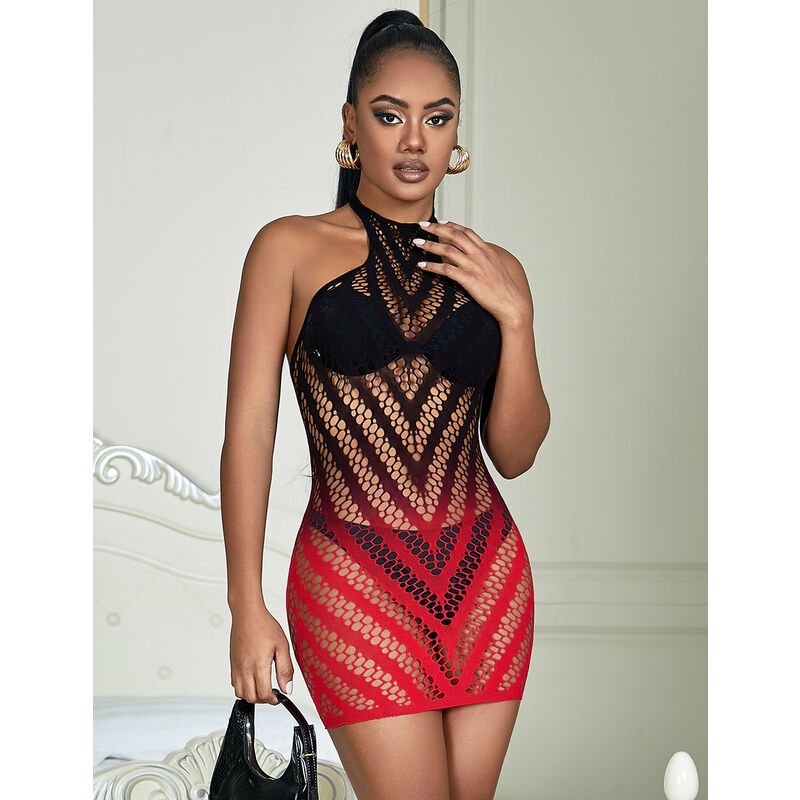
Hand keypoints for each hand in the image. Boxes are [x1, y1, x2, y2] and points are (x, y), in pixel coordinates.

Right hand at [230, 605, 294, 704]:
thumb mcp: (282, 646)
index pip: (263, 694)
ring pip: (240, 693)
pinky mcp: (232, 664)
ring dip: (252, 695)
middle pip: (251, 698)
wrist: (247, 614)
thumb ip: (285, 670)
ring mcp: (236, 667)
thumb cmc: (264, 626)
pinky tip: (253, 679)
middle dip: (263, 700)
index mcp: (259, 665)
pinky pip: (235, 684)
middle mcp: (245, 669)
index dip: (273, 700)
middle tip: (272, 693)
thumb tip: (287, 688)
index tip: (278, 697)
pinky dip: (243, 687)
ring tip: (262, 687)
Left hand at [413, 221, 530, 326]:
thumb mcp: (495, 267)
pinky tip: (422, 265)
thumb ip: (482, 258)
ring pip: (447, 250)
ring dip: (430, 245)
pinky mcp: (468, 279)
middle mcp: (479, 255)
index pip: (466, 232)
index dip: (451, 225)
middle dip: (436, 229)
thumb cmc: (503, 288)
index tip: (439, 221)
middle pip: (454, 236)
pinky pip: (445, 270)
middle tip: (423, 226)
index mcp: (486, 251)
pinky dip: (431, 266)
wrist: (511, 303)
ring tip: (417, 243)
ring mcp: (473, 267)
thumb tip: (470, 254)